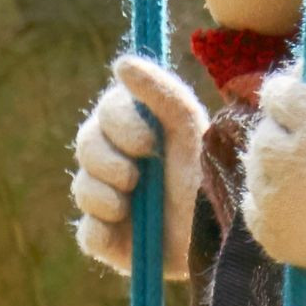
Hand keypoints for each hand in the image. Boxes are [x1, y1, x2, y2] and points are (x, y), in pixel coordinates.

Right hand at [72, 54, 208, 276]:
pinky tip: (126, 232)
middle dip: (109, 161)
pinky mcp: (109, 241)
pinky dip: (103, 232)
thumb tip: (122, 64)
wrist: (223, 239)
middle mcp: (119, 160)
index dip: (120, 125)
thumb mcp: (191, 132)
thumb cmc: (211, 179)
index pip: (107, 112)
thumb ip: (161, 93)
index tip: (149, 143)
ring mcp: (110, 201)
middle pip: (86, 145)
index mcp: (138, 129)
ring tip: (133, 207)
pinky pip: (87, 235)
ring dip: (105, 196)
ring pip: (83, 189)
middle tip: (136, 177)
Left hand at [242, 56, 305, 275]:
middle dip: (283, 139)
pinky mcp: (275, 237)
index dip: (290, 101)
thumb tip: (288, 68)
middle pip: (263, 136)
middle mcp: (300, 164)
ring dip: (276, 171)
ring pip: (256, 171)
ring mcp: (284, 205)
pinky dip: (270, 204)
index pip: (279, 94)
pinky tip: (305, 207)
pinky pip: (252, 206)